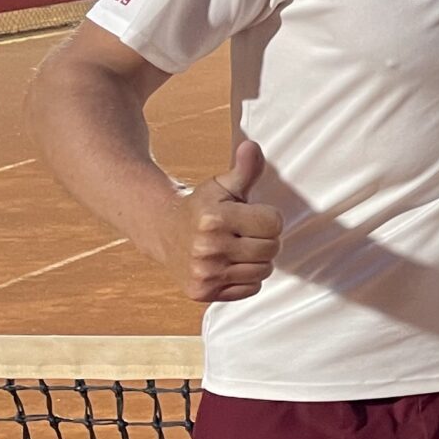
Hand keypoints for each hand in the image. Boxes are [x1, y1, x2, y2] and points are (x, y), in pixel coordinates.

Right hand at [170, 141, 282, 304]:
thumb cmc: (202, 206)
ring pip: (263, 271)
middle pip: (271, 249)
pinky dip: (246, 279)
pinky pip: (250, 289)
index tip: (251, 215)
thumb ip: (245, 168)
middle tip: (245, 233)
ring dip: (257, 260)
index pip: (274, 223)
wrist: (164, 232)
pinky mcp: (202, 293)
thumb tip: (252, 146)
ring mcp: (204, 274)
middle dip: (264, 238)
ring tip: (238, 248)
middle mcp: (207, 249)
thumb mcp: (222, 185)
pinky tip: (229, 264)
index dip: (268, 217)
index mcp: (215, 219)